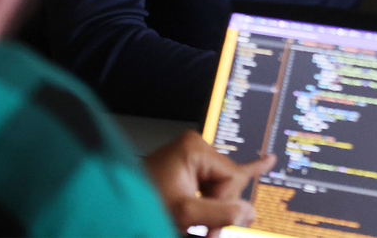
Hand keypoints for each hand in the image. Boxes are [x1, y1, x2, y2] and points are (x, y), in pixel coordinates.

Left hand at [144, 129, 275, 235]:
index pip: (232, 177)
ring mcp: (190, 158)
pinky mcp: (188, 169)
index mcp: (194, 148)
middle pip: (227, 184)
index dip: (224, 206)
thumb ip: (220, 213)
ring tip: (199, 227)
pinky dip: (233, 183)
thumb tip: (249, 212)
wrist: (109, 211)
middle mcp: (194, 148)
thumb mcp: (183, 214)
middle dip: (218, 211)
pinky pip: (218, 179)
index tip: (210, 228)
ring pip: (220, 190)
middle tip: (204, 232)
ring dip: (211, 212)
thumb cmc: (138, 205)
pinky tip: (267, 161)